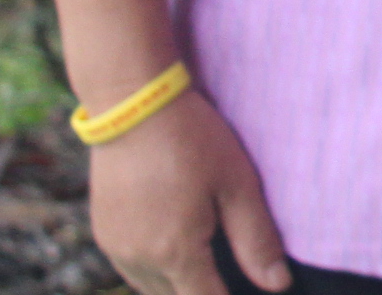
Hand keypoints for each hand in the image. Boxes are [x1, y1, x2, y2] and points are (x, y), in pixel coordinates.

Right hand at [85, 90, 290, 294]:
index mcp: (175, 252)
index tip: (250, 287)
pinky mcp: (104, 233)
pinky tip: (181, 240)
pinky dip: (158, 268)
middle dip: (206, 291)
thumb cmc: (193, 139)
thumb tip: (277, 285)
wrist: (132, 105)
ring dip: (180, 282)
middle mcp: (138, 260)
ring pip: (153, 288)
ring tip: (212, 255)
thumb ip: (257, 240)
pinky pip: (133, 269)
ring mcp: (116, 248)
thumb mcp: (237, 184)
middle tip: (236, 270)